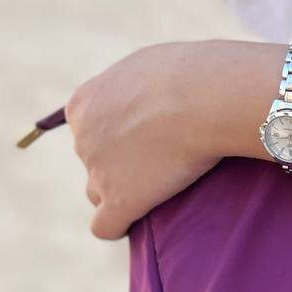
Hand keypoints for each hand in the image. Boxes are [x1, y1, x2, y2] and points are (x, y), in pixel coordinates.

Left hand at [65, 39, 291, 239]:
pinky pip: (106, 226)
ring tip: (163, 191)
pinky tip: (141, 222)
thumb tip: (165, 94)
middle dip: (124, 164)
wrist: (207, 96)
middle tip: (168, 161)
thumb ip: (146, 85)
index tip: (155, 136)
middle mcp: (84, 138)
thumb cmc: (196, 73)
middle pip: (96, 160)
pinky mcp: (122, 200)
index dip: (122, 136)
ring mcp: (100, 171)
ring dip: (125, 193)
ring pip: (100, 192)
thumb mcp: (159, 65)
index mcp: (86, 103)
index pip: (91, 129)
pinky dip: (121, 225)